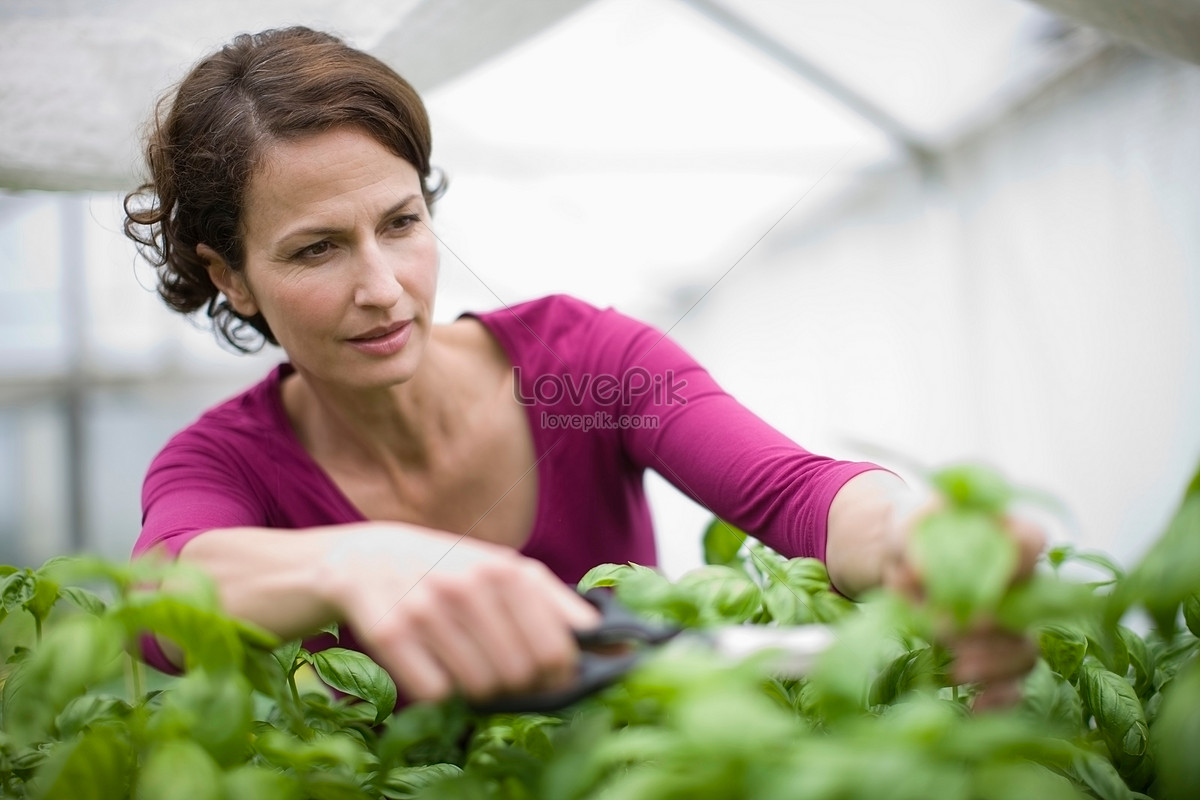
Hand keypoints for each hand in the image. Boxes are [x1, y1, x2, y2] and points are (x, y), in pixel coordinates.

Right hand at [320, 524, 600, 703]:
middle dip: (518, 684)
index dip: (560, 674)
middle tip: (500, 674)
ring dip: (477, 689)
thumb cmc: (443, 568)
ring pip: (482, 685)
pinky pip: (436, 692)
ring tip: (462, 665)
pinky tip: (429, 665)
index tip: (550, 678)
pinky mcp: (389, 633)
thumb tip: (605, 644)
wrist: (360, 557)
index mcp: (506, 569)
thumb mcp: (498, 568)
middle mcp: (469, 584)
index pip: (559, 646)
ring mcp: (428, 607)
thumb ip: (551, 602)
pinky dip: (438, 690)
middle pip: (522, 672)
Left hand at [882, 502, 1046, 710]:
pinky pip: (1014, 683)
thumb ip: (914, 534)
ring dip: (992, 663)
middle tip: (945, 631)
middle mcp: (1023, 580)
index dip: (1012, 562)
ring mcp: (1016, 621)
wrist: (903, 560)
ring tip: (953, 669)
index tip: (977, 581)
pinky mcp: (1000, 654)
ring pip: (1025, 649)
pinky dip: (998, 698)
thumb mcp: (906, 524)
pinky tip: (975, 708)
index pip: (1031, 539)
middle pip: (1029, 607)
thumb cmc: (913, 535)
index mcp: (1006, 535)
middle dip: (989, 625)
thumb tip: (920, 569)